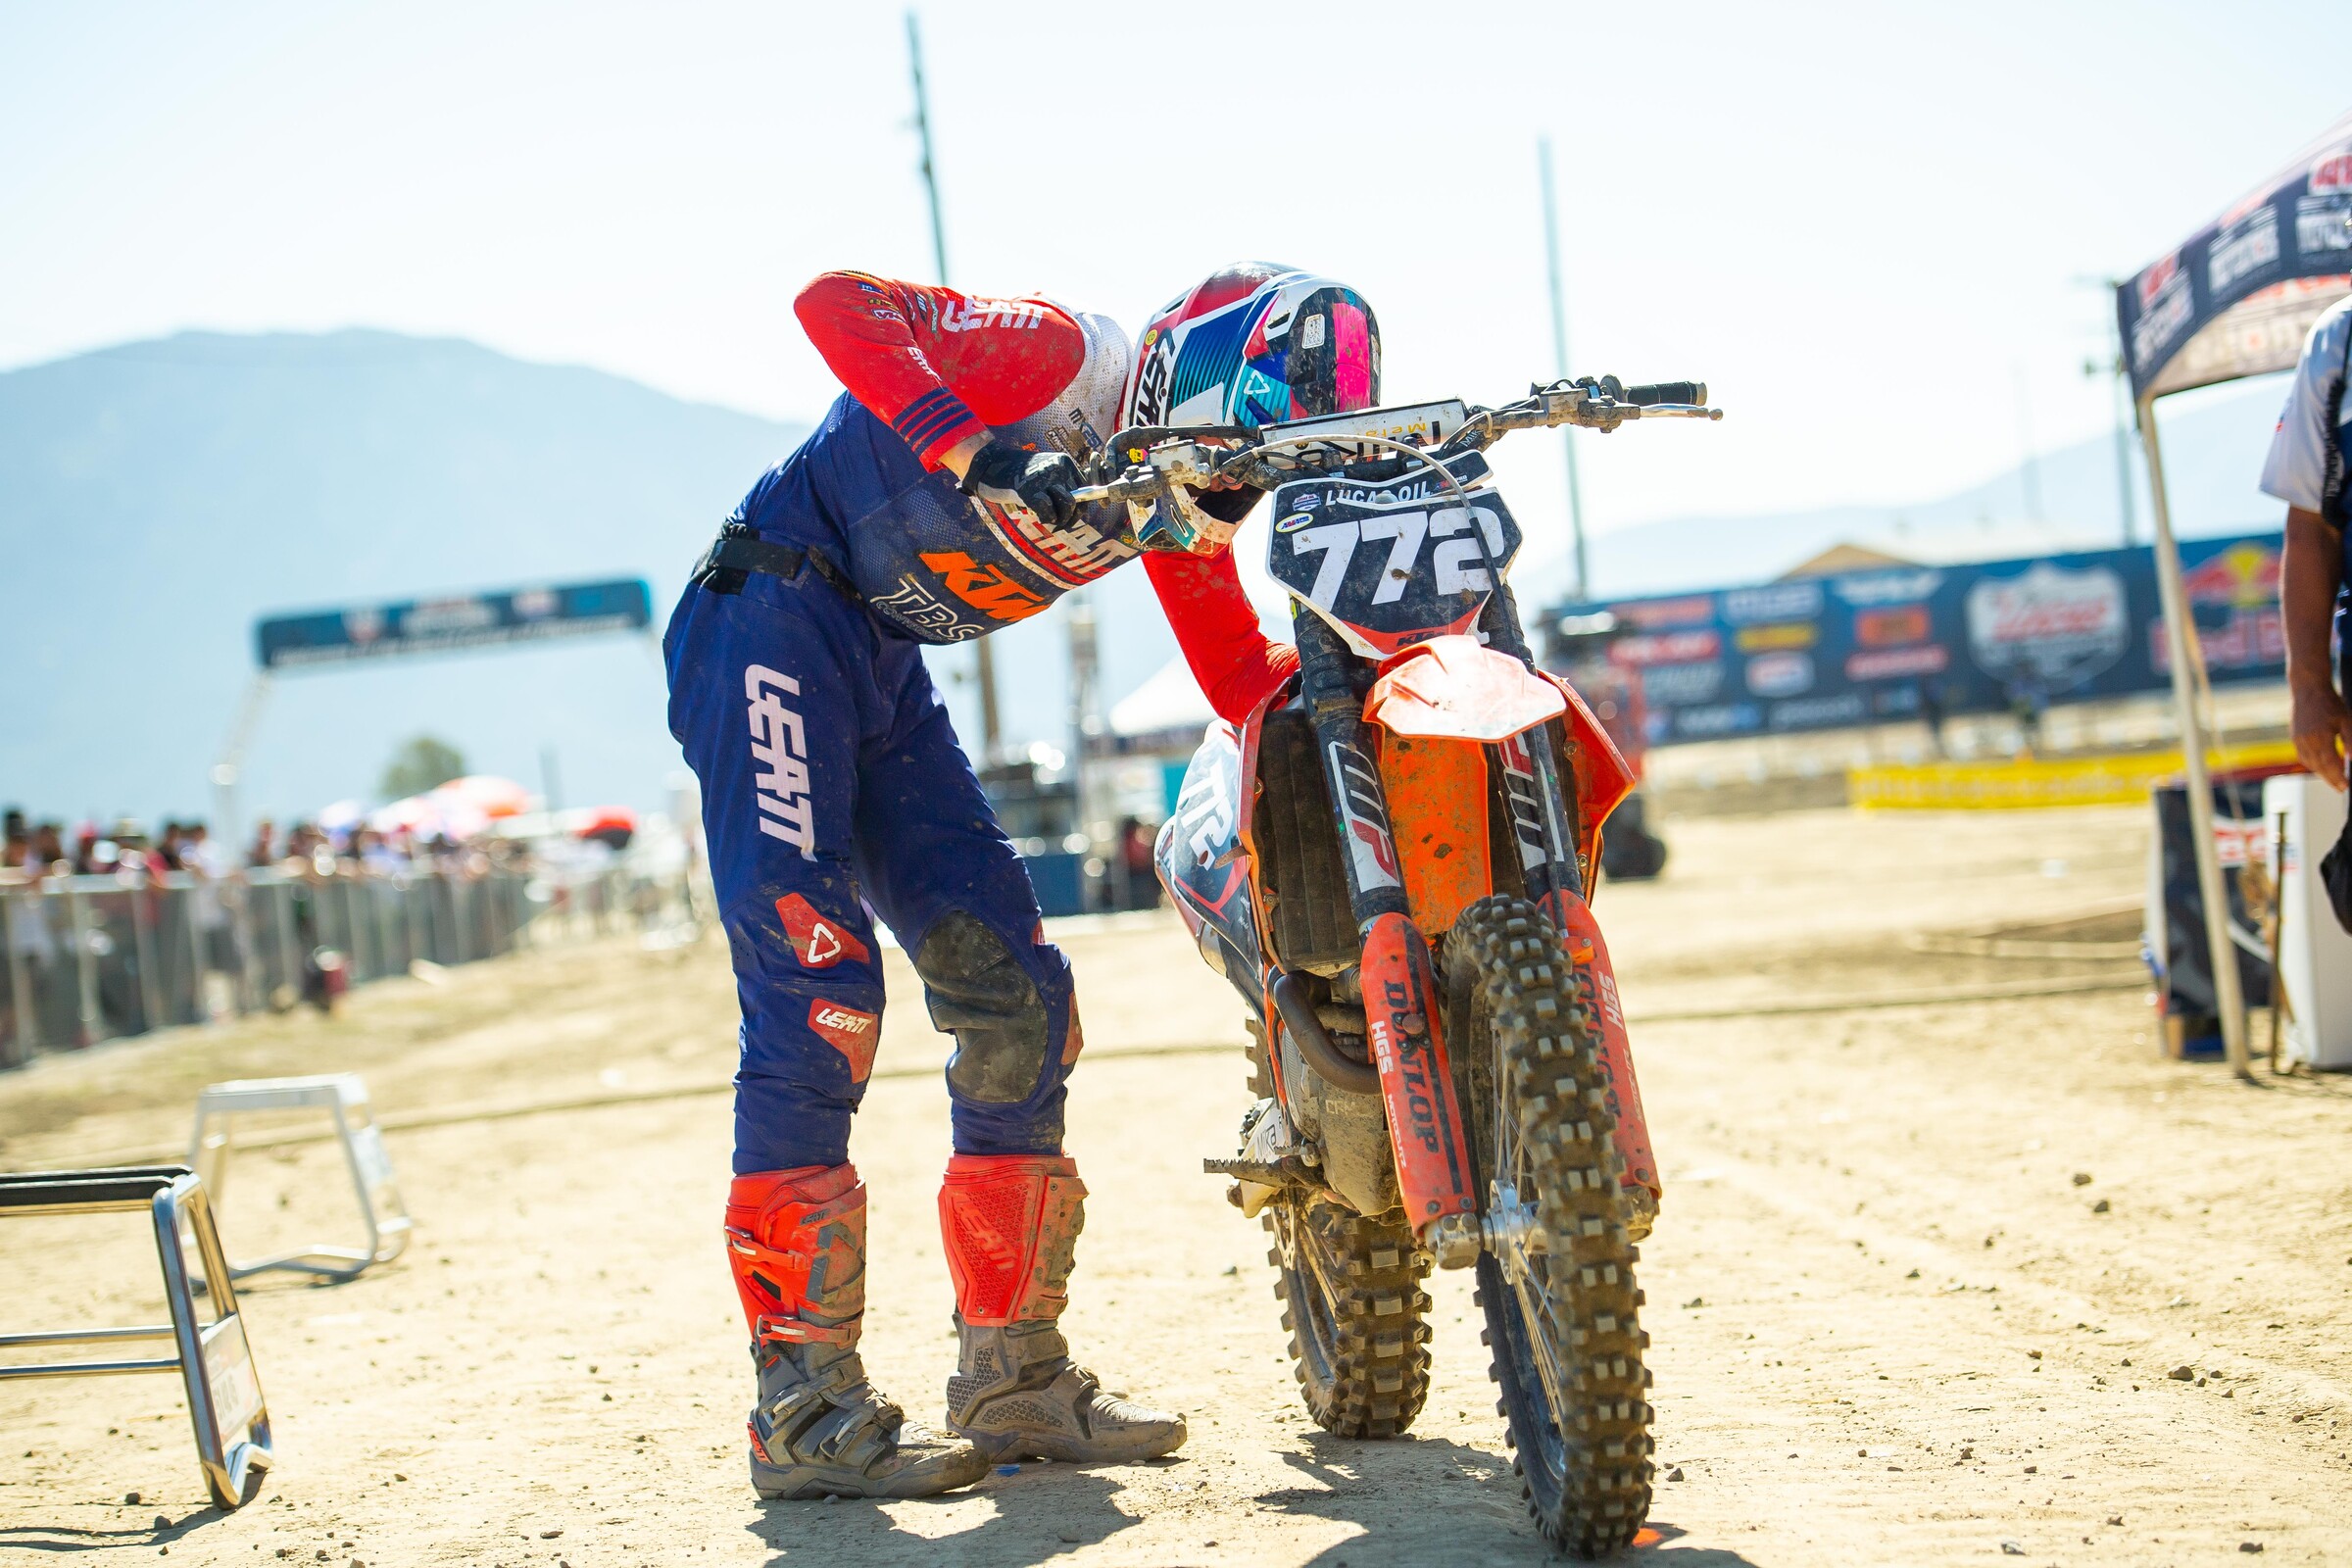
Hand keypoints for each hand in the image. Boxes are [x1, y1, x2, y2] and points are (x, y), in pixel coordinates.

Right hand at [958, 441, 1082, 528]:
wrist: (989, 464)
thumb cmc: (1017, 473)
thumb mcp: (1043, 472)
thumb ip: (1060, 485)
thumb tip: (1076, 510)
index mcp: (1064, 462)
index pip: (1085, 489)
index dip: (1079, 507)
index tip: (1068, 517)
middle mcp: (1058, 466)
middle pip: (1079, 499)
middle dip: (1071, 517)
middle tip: (1058, 524)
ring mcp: (1043, 477)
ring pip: (1067, 505)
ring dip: (1060, 519)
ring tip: (1049, 521)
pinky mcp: (1029, 489)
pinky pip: (1048, 512)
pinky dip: (1046, 519)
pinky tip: (1038, 517)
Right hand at [2290, 680, 2351, 789]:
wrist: (2308, 689)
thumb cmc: (2329, 702)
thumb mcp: (2346, 720)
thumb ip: (2350, 740)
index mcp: (2320, 737)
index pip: (2331, 764)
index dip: (2339, 777)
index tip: (2346, 787)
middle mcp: (2306, 741)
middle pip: (2319, 767)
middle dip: (2331, 779)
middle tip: (2342, 788)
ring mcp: (2298, 740)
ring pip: (2310, 764)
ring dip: (2322, 773)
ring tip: (2333, 779)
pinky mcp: (2295, 738)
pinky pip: (2303, 757)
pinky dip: (2313, 764)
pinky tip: (2321, 766)